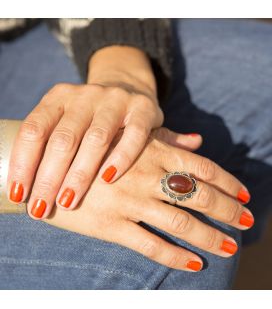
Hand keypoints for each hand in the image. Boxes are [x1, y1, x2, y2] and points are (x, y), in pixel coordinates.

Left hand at [7, 45, 163, 218]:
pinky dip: (121, 158)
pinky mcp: (142, 108)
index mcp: (59, 98)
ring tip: (68, 201)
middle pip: (63, 139)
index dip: (23, 164)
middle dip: (49, 178)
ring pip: (96, 139)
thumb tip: (27, 190)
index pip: (34, 130)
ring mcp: (114, 100)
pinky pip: (133, 135)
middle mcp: (84, 96)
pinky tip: (108, 179)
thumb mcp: (66, 120)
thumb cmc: (90, 117)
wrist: (127, 89)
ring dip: (80, 174)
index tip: (18, 195)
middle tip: (42, 208)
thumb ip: (51, 143)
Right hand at [44, 127, 253, 271]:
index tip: (245, 195)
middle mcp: (145, 176)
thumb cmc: (93, 146)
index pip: (202, 168)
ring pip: (181, 224)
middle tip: (247, 221)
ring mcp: (129, 202)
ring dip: (211, 236)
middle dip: (228, 210)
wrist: (47, 164)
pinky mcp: (110, 226)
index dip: (228, 182)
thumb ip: (165, 139)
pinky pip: (151, 245)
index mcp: (151, 152)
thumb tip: (198, 141)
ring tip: (230, 245)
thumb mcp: (127, 135)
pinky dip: (176, 256)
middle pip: (199, 196)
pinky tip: (194, 263)